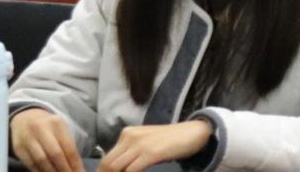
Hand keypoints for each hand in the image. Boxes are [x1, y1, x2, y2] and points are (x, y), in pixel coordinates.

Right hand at [11, 107, 84, 171]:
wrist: (24, 118)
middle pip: (55, 154)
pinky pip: (30, 163)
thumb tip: (76, 166)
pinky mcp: (18, 148)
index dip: (75, 163)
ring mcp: (28, 138)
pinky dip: (39, 171)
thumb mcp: (60, 129)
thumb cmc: (48, 126)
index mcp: (56, 123)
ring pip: (41, 160)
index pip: (68, 147)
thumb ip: (67, 145)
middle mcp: (41, 129)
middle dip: (64, 169)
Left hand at [97, 120, 211, 171]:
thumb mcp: (147, 144)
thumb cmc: (171, 141)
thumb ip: (132, 153)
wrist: (194, 132)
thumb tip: (117, 170)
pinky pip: (131, 171)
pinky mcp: (151, 152)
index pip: (106, 159)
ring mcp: (140, 144)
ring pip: (116, 168)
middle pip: (107, 164)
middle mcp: (130, 136)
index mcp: (127, 133)